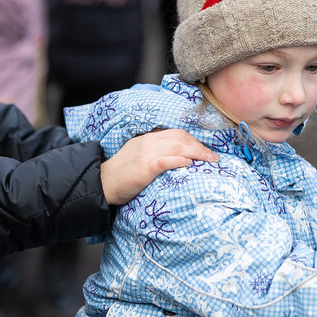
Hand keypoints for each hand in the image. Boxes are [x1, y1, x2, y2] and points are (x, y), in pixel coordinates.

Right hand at [100, 129, 218, 204]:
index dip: (194, 141)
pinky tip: (190, 164)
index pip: (177, 133)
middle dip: (200, 147)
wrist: (102, 183)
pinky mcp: (146, 167)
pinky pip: (167, 161)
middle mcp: (150, 142)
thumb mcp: (139, 154)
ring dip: (197, 153)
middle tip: (213, 157)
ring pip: (178, 147)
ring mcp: (147, 154)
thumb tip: (177, 156)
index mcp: (149, 138)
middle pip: (182, 138)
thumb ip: (156, 151)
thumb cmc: (122, 173)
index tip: (205, 150)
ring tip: (210, 160)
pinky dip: (180, 160)